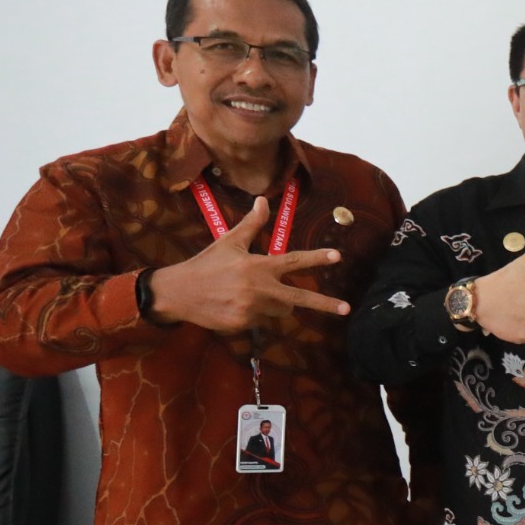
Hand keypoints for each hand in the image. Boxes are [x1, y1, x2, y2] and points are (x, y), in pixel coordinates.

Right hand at [144, 193, 350, 331]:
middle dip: (325, 304)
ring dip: (276, 305)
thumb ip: (251, 225)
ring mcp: (252, 308)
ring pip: (280, 311)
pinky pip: (261, 322)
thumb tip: (263, 200)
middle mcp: (259, 288)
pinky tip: (234, 306)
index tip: (338, 256)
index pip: (294, 260)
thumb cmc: (206, 265)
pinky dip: (254, 314)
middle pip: (300, 298)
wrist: (178, 292)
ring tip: (250, 295)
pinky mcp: (243, 324)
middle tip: (347, 308)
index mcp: (259, 266)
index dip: (317, 258)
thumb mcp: (228, 242)